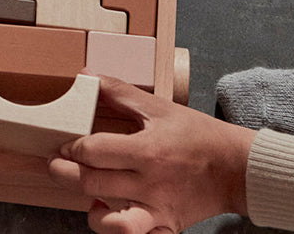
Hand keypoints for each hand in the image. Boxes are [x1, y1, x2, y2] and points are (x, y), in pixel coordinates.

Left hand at [47, 77, 254, 232]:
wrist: (236, 168)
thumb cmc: (198, 135)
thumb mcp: (159, 106)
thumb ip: (118, 91)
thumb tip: (86, 76)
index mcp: (146, 151)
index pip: (93, 151)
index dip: (71, 147)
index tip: (64, 144)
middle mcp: (150, 184)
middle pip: (91, 184)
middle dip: (64, 174)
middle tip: (57, 165)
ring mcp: (158, 210)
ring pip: (110, 224)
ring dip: (91, 211)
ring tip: (88, 195)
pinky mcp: (167, 228)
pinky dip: (118, 231)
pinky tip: (111, 215)